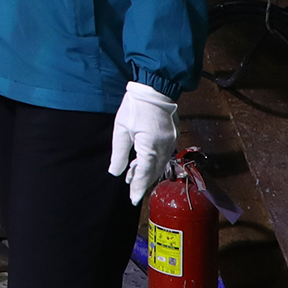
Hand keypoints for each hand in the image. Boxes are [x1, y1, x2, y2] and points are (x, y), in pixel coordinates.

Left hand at [107, 81, 178, 204]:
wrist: (155, 88)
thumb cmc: (136, 106)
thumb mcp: (122, 129)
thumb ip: (119, 153)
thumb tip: (115, 172)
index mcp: (151, 148)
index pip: (144, 174)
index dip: (138, 187)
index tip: (133, 199)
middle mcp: (164, 149)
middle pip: (154, 172)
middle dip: (143, 183)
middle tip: (133, 192)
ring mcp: (170, 143)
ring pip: (160, 165)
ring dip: (148, 173)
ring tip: (133, 177)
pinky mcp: (172, 137)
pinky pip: (164, 156)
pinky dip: (154, 163)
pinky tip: (143, 162)